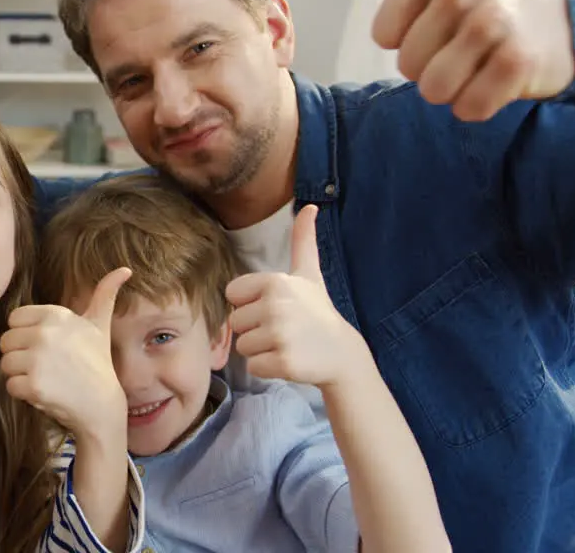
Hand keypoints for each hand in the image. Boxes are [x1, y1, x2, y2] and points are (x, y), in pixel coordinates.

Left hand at [0, 268, 130, 441]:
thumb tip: (125, 269)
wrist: (102, 405)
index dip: (26, 335)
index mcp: (55, 315)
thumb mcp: (100, 324)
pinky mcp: (33, 385)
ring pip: (5, 364)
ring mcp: (38, 359)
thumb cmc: (97, 362)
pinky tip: (44, 393)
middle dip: (21, 355)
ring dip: (21, 375)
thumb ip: (104, 294)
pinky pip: (9, 385)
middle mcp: (45, 333)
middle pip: (6, 342)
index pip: (14, 319)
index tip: (47, 346)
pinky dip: (23, 393)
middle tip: (46, 366)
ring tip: (46, 378)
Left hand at [224, 205, 366, 389]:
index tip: (275, 308)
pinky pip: (253, 368)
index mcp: (275, 282)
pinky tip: (289, 360)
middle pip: (236, 323)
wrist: (341, 353)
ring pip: (242, 347)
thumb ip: (303, 240)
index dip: (250, 304)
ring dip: (261, 350)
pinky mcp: (283, 362)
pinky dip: (267, 369)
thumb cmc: (317, 312)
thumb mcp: (309, 274)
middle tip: (283, 329)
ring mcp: (280, 335)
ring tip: (287, 344)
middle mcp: (276, 306)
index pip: (232, 295)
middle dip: (255, 329)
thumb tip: (309, 206)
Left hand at [371, 0, 574, 121]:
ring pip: (433, 91)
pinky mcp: (516, 64)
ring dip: (451, 89)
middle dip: (430, 66)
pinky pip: (467, 108)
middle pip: (408, 66)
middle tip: (460, 44)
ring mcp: (492, 25)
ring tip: (474, 62)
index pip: (384, 36)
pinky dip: (477, 105)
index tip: (436, 20)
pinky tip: (494, 79)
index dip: (406, 38)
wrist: (553, 20)